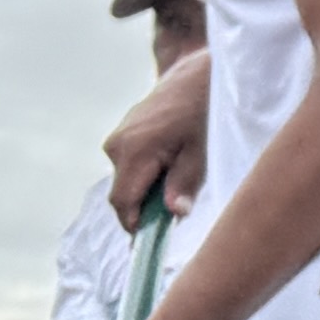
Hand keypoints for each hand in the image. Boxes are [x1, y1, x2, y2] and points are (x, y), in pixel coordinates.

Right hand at [103, 56, 210, 217]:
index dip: (135, 227)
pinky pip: (130, 167)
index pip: (123, 204)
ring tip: (180, 182)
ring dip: (148, 192)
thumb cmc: (203, 112)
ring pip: (127, 182)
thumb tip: (174, 214)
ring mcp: (116, 139)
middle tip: (175, 216)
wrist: (194, 76)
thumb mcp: (201, 153)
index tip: (151, 243)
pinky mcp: (122, 135)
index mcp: (134, 152)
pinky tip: (174, 166)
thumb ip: (184, 184)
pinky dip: (147, 176)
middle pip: (123, 196)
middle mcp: (116, 146)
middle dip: (144, 210)